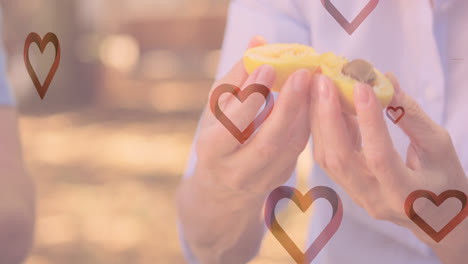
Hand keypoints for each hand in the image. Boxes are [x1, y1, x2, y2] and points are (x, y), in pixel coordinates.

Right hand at [193, 36, 313, 195]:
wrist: (222, 184)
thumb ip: (238, 76)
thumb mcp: (216, 107)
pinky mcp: (280, 177)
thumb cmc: (217, 134)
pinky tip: (313, 98)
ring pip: (290, 146)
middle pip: (268, 142)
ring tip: (314, 81)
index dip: (250, 99)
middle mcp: (236, 171)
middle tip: (303, 74)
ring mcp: (262, 179)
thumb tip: (258, 41)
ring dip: (305, 111)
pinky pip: (299, 148)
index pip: (231, 127)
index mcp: (212, 150)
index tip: (267, 68)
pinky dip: (308, 121)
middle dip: (288, 107)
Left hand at [309, 73, 467, 262]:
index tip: (361, 86)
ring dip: (320, 121)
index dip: (369, 121)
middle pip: (340, 159)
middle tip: (324, 82)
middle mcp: (375, 199)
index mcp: (405, 194)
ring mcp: (357, 196)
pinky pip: (329, 159)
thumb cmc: (444, 179)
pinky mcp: (348, 188)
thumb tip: (386, 80)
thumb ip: (411, 116)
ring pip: (328, 159)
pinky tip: (325, 105)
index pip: (380, 157)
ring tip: (318, 88)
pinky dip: (325, 131)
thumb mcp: (438, 147)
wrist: (437, 217)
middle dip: (328, 117)